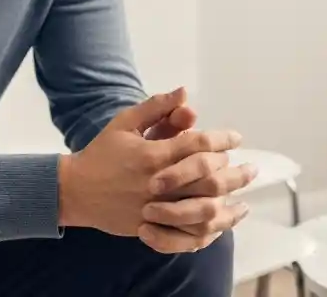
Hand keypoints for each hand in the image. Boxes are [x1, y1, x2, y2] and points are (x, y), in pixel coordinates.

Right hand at [57, 88, 243, 251]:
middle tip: (251, 168)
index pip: (199, 144)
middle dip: (235, 173)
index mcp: (153, 155)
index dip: (223, 139)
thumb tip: (185, 92)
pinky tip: (222, 221)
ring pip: (203, 209)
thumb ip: (156, 108)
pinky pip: (187, 234)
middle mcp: (158, 183)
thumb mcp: (125, 123)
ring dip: (228, 203)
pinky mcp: (151, 227)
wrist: (75, 190)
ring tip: (244, 199)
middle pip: (209, 179)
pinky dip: (209, 229)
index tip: (236, 139)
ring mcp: (155, 208)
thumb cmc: (102, 152)